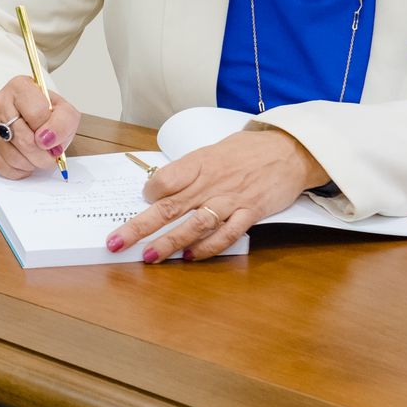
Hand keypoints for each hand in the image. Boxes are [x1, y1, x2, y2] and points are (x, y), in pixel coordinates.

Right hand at [0, 76, 80, 178]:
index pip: (36, 114)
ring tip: (39, 158)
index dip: (50, 130)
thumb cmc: (47, 113)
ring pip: (12, 156)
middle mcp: (0, 102)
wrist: (33, 117)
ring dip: (32, 164)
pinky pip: (2, 166)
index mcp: (20, 87)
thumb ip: (63, 122)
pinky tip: (27, 161)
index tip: (54, 136)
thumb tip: (47, 140)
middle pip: (23, 139)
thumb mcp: (65, 112)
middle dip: (42, 155)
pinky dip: (19, 170)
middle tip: (51, 155)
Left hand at [105, 129, 327, 262]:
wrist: (289, 149)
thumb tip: (159, 189)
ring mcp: (231, 200)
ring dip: (170, 242)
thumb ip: (188, 171)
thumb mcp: (212, 151)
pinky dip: (208, 248)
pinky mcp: (250, 213)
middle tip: (117, 242)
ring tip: (149, 257)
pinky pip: (226, 234)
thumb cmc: (247, 150)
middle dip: (139, 227)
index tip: (142, 201)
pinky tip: (191, 257)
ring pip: (194, 224)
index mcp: (198, 163)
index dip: (148, 193)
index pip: (164, 180)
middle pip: (169, 207)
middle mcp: (211, 182)